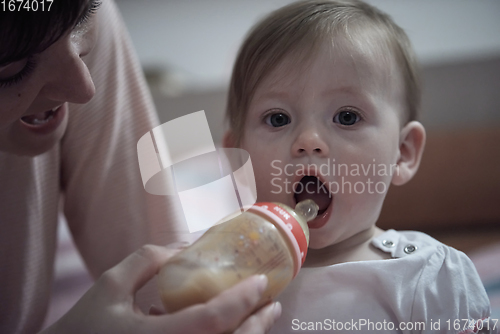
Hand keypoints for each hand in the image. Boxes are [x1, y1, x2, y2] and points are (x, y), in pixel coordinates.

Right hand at [41, 244, 280, 333]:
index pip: (211, 321)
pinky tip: (230, 330)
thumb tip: (184, 249)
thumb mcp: (109, 286)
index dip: (241, 300)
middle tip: (272, 302)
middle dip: (258, 325)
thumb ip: (146, 262)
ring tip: (261, 317)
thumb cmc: (83, 328)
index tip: (260, 280)